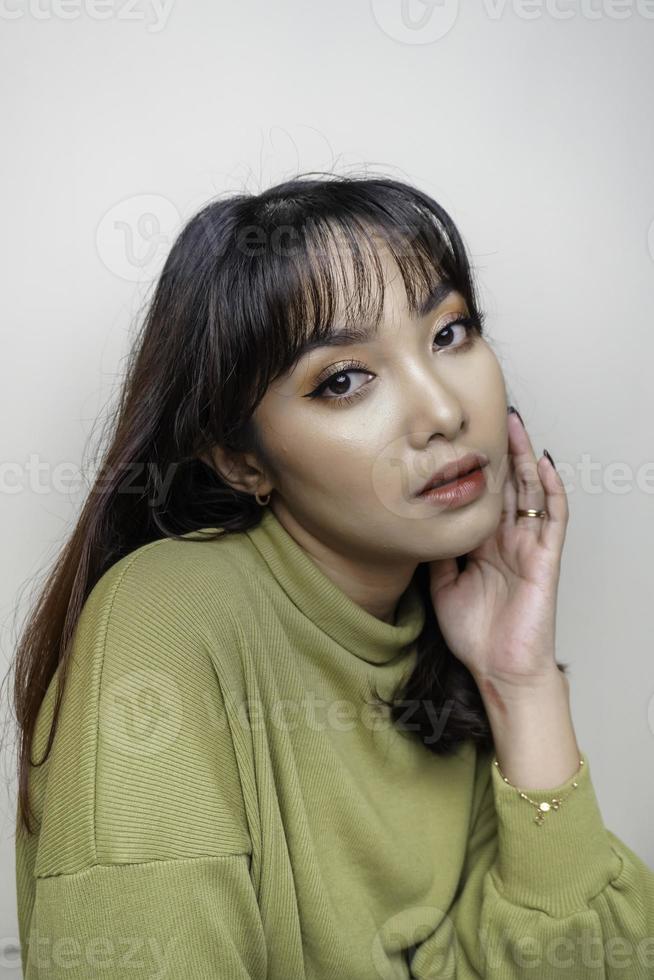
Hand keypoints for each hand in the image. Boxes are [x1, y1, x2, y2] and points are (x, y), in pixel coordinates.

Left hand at [428, 410, 568, 693]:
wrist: (499, 670)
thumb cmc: (475, 635)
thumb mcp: (442, 586)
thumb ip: (437, 554)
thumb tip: (418, 526)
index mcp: (484, 545)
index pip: (480, 496)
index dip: (471, 468)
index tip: (454, 440)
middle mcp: (507, 540)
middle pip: (506, 485)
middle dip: (498, 451)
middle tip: (487, 415)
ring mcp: (528, 546)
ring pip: (530, 491)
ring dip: (524, 457)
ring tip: (515, 424)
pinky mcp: (546, 558)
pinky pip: (553, 518)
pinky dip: (551, 489)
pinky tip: (543, 464)